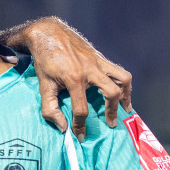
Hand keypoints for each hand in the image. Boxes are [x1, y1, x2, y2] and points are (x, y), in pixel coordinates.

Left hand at [13, 17, 131, 137]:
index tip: (80, 135)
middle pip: (111, 92)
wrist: (48, 33)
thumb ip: (50, 108)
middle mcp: (90, 69)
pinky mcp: (101, 57)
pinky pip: (119, 71)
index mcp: (74, 78)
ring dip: (126, 95)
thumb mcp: (43, 85)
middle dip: (112, 111)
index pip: (81, 108)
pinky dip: (123, 83)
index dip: (80, 125)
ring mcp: (98, 62)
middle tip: (109, 124)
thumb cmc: (44, 60)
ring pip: (123, 78)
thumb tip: (63, 127)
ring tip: (125, 109)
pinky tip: (122, 93)